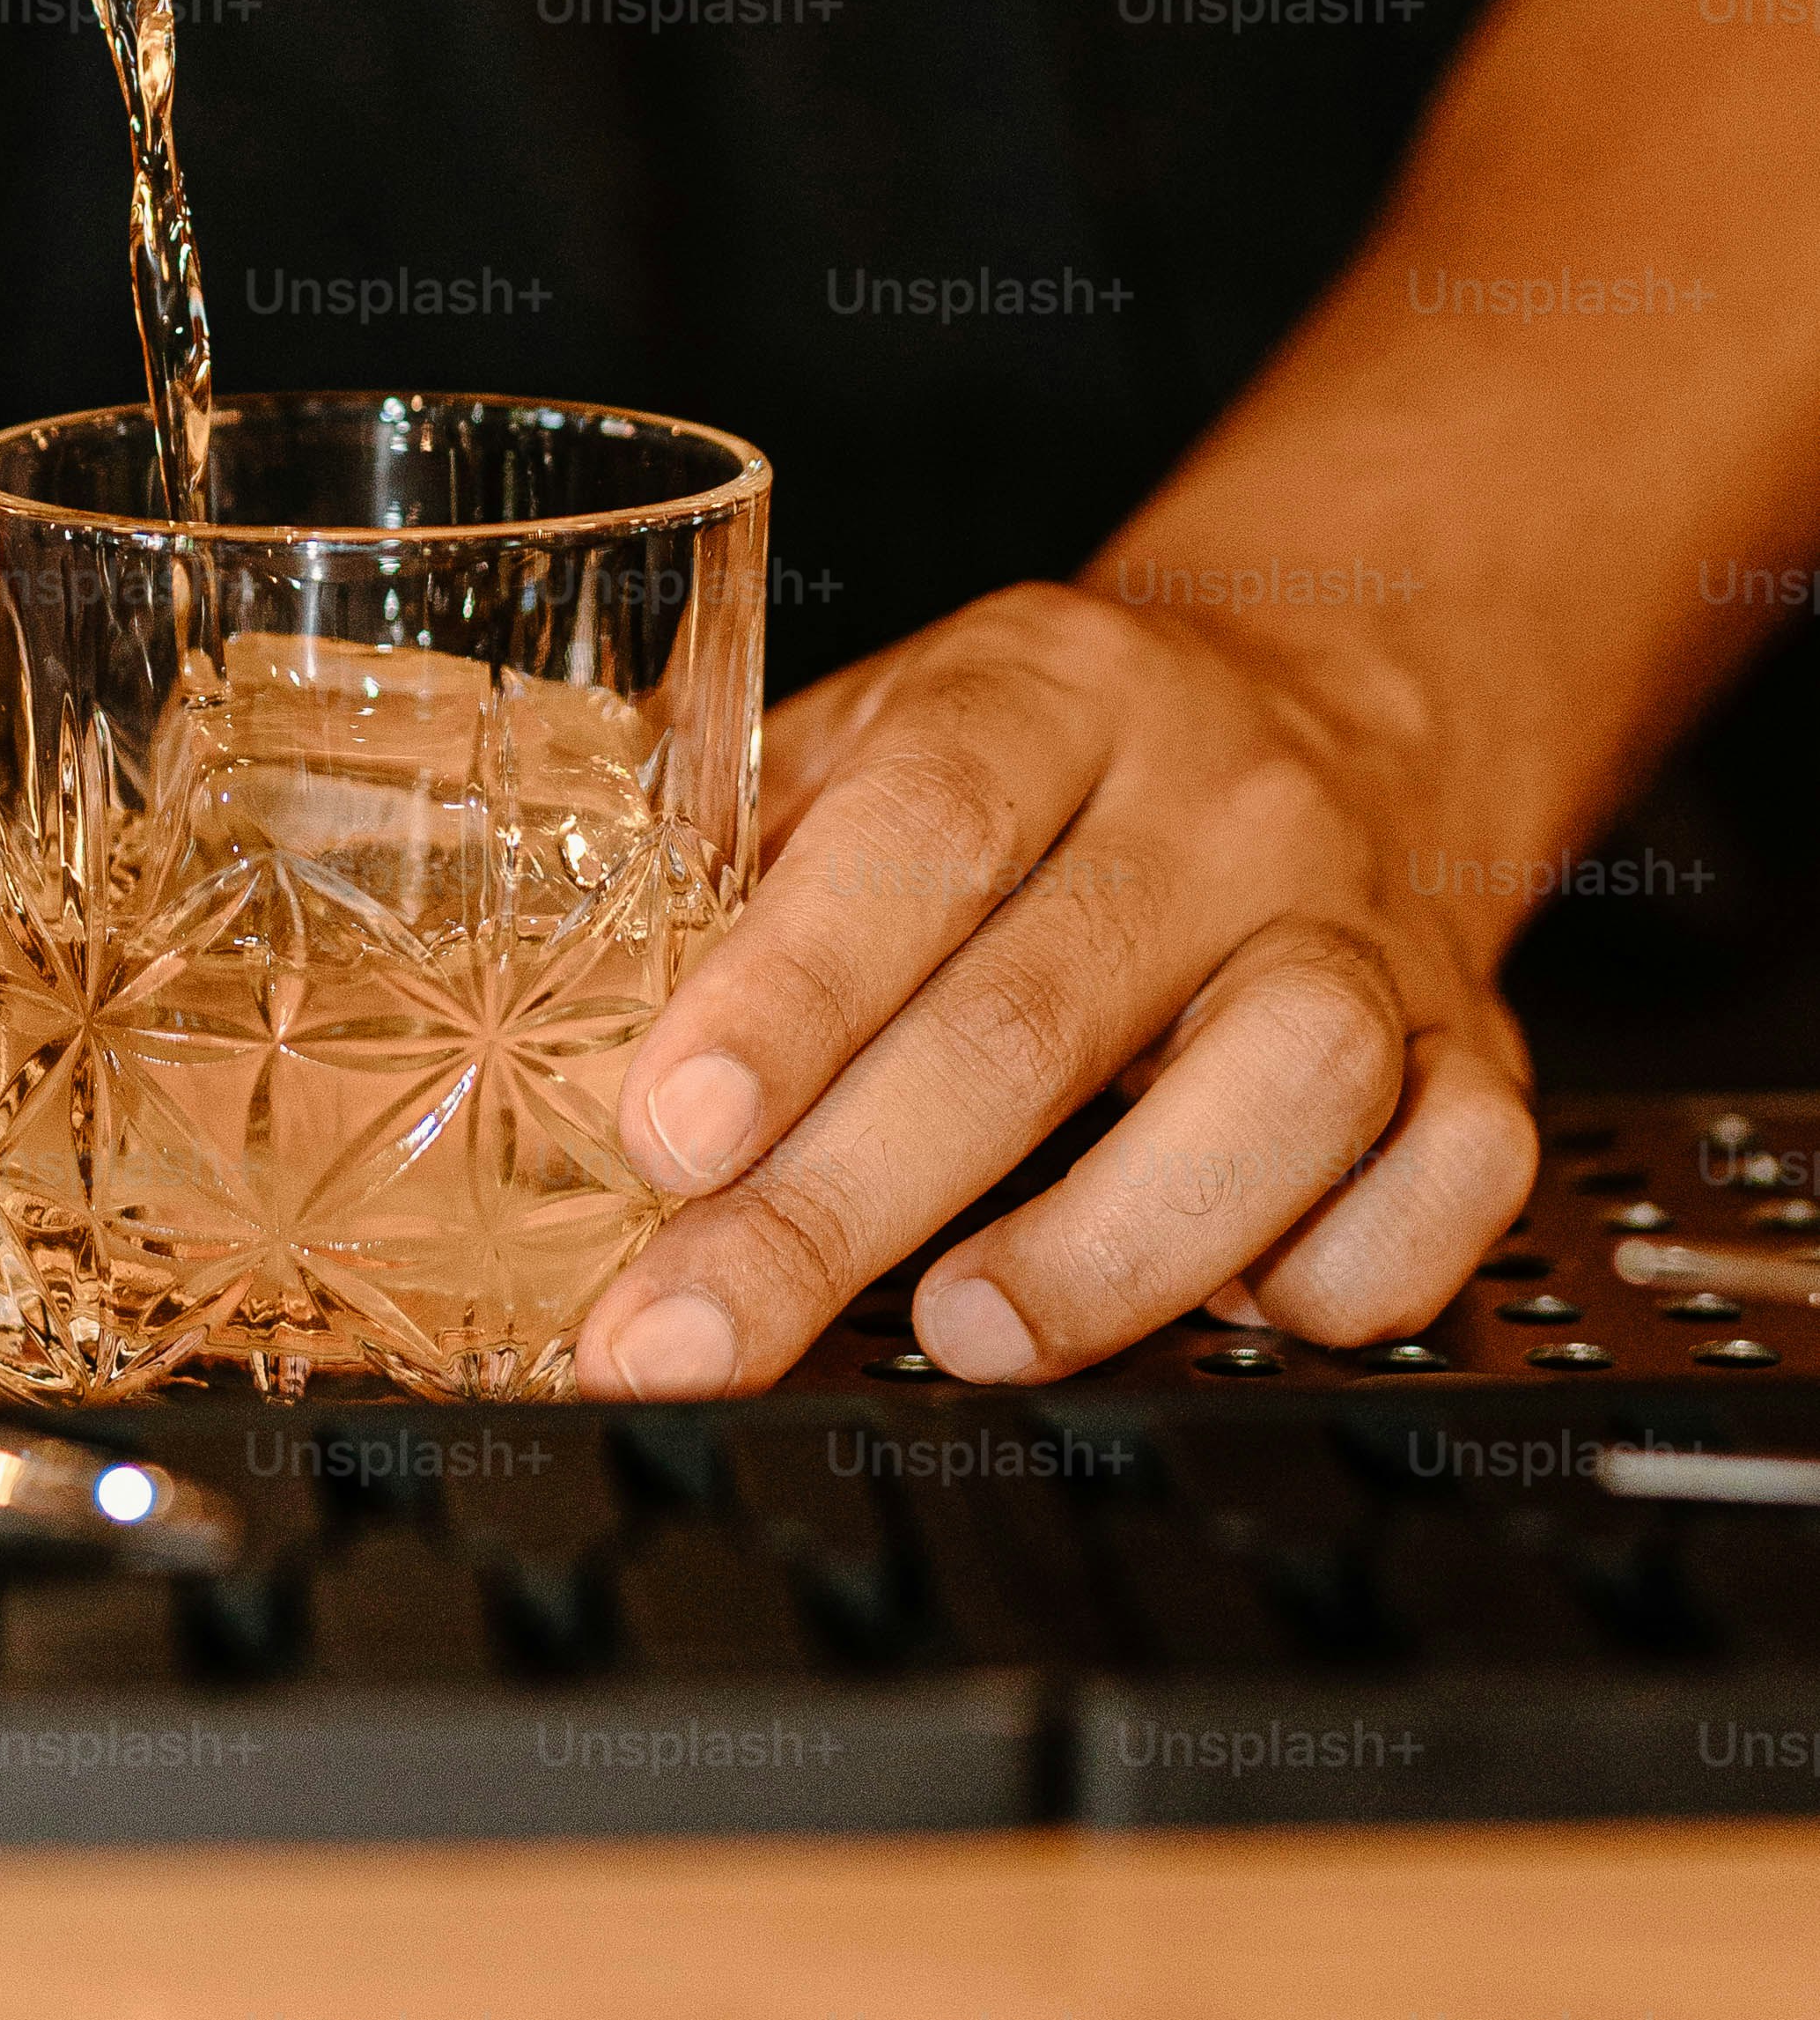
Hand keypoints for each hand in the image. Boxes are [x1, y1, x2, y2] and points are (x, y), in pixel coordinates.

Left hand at [576, 581, 1538, 1392]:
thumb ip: (736, 846)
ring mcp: (1364, 925)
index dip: (786, 991)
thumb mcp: (881, 730)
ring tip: (962, 1331)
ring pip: (1287, 1087)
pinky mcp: (1483, 1049)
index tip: (663, 1133)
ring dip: (1108, 1250)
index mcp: (1046, 688)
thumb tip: (537, 1004)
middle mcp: (1218, 799)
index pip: (914, 825)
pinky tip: (1219, 1303)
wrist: (1337, 691)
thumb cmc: (1048, 757)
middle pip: (1042, 1008)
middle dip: (841, 1204)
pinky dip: (1339, 1276)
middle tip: (690, 1329)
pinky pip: (1452, 1183)